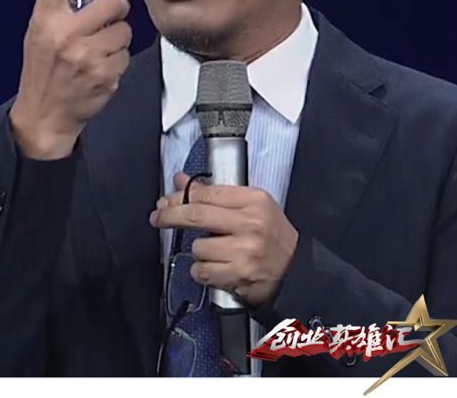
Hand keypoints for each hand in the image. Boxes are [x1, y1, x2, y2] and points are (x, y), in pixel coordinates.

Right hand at [9, 0, 131, 159]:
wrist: (44, 116)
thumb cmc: (42, 72)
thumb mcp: (40, 36)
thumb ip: (61, 12)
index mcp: (45, 21)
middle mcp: (65, 35)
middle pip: (113, 1)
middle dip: (115, 10)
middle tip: (107, 19)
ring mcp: (87, 56)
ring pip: (124, 30)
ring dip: (117, 39)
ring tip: (98, 52)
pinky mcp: (104, 74)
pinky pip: (125, 55)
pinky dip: (117, 61)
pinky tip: (100, 70)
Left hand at [150, 172, 298, 307]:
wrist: (298, 268)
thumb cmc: (271, 235)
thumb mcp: (250, 205)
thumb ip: (214, 193)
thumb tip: (180, 181)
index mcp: (253, 201)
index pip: (206, 193)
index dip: (179, 197)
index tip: (165, 202)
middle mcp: (250, 224)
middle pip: (195, 215)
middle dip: (170, 216)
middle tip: (158, 218)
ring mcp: (245, 251)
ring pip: (197, 248)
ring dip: (198, 251)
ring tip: (214, 252)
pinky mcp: (240, 275)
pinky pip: (202, 271)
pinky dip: (202, 272)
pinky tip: (214, 268)